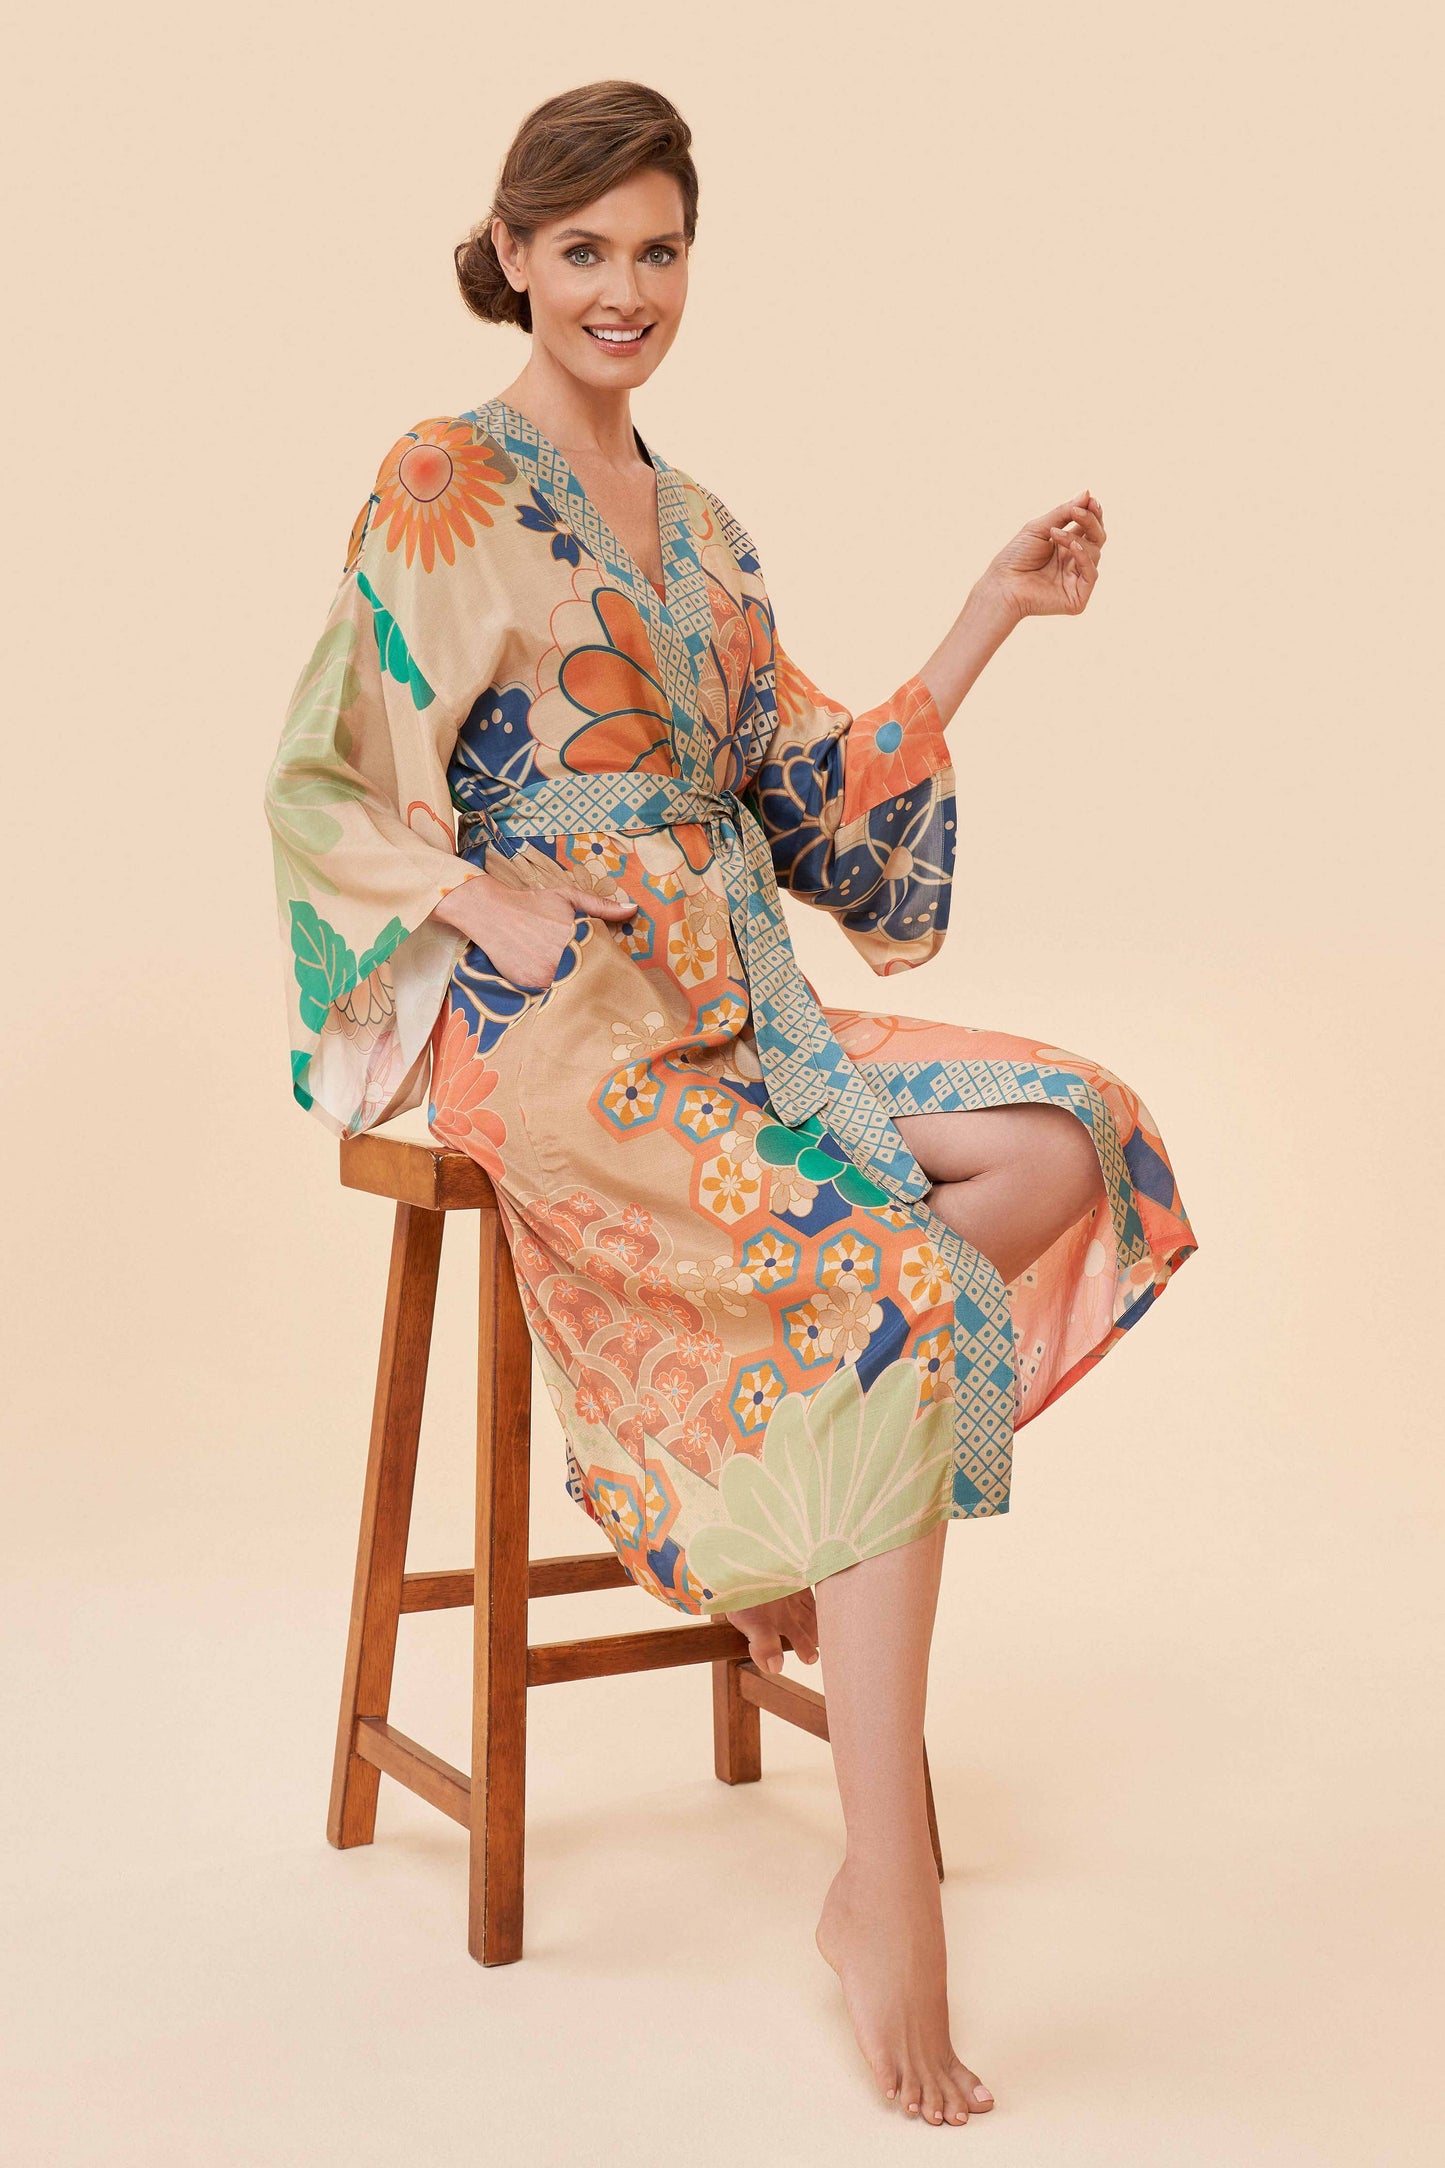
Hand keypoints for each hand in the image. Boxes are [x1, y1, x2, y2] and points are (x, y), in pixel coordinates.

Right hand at [431, 869, 636, 988]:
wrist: (492, 913)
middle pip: (588, 978)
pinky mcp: (528, 984)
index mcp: (575, 937)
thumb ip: (601, 906)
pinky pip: (549, 995)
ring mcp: (543, 973)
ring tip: (583, 989)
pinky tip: (560, 989)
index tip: (617, 973)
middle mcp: (560, 957)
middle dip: (594, 980)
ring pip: (570, 989)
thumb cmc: (533, 904)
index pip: (603, 960)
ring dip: (576, 989)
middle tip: (605, 988)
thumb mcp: (568, 897)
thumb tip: (632, 909)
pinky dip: (555, 994)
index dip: (610, 967)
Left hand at [985, 490, 1105, 620]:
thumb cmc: (1016, 557)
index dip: (1093, 513)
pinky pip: (1092, 573)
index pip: (1089, 528)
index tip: (1090, 499)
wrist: (1002, 584)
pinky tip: (1071, 545)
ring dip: (1076, 538)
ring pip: (1095, 552)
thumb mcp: (1040, 528)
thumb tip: (1087, 493)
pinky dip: (1083, 556)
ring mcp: (1077, 580)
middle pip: (1097, 538)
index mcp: (1066, 546)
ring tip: (1055, 534)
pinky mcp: (1077, 598)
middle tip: (1078, 511)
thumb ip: (1064, 512)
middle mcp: (1074, 562)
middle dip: (1091, 521)